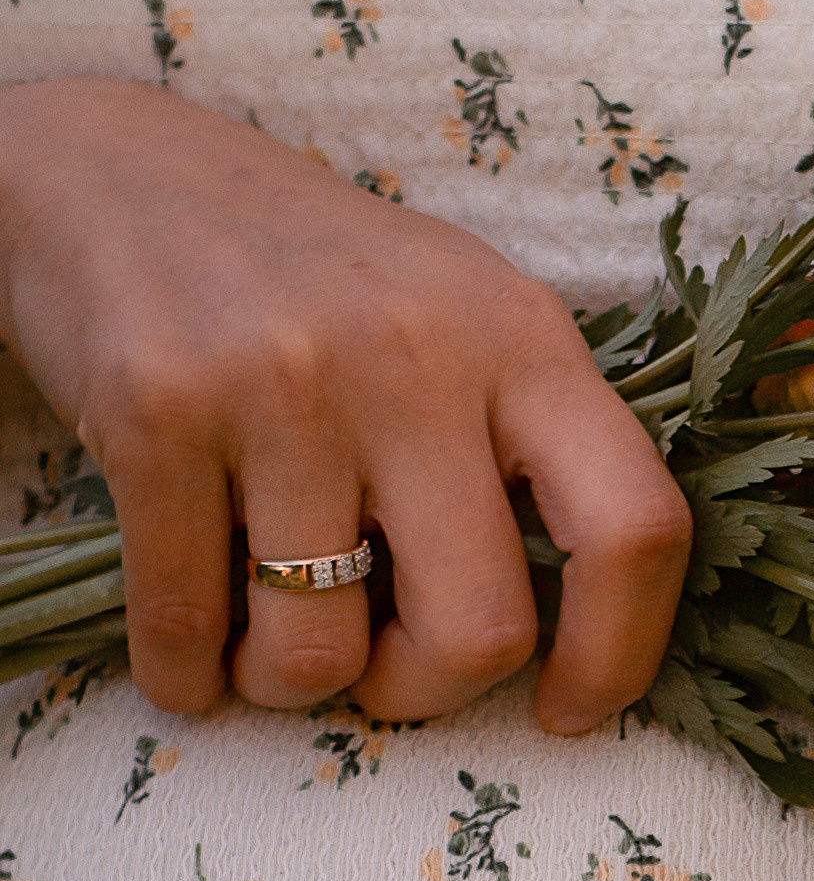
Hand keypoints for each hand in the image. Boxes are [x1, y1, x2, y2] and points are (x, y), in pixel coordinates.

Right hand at [0, 78, 689, 729]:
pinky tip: (191, 655)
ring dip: (291, 684)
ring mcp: (285, 385)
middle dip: (422, 692)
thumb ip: (526, 444)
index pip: (633, 528)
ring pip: (322, 653)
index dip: (616, 655)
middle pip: (478, 633)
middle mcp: (416, 358)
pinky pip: (187, 628)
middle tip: (381, 668)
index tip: (565, 708)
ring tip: (269, 637)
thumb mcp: (460, 315)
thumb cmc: (316, 280)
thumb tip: (580, 631)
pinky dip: (187, 675)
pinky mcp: (160, 414)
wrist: (115, 172)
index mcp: (522, 338)